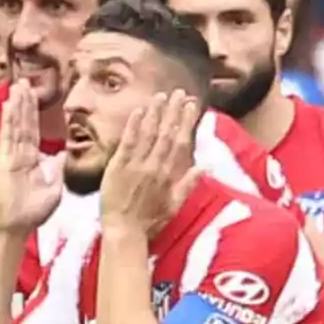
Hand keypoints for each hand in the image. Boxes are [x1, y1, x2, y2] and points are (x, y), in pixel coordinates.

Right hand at [0, 79, 61, 233]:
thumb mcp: (55, 185)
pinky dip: (8, 119)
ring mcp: (11, 155)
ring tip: (18, 85)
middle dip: (24, 102)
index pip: (33, 129)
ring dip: (17, 105)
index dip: (34, 112)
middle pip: (23, 122)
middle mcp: (21, 153)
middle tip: (24, 81)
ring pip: (15, 125)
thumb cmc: (36, 209)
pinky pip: (7, 136)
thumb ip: (58, 167)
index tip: (34, 94)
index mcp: (33, 158)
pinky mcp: (5, 160)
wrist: (21, 225)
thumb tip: (64, 153)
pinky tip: (8, 104)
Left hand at [100, 90, 201, 233]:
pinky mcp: (118, 166)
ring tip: (162, 95)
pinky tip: (139, 110)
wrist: (124, 232)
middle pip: (167, 133)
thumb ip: (189, 184)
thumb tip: (205, 165)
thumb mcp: (174, 205)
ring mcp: (136, 165)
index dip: (187, 122)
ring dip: (156, 112)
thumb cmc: (149, 222)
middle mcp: (155, 166)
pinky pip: (128, 141)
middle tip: (180, 92)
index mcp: (169, 175)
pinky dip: (134, 125)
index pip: (182, 142)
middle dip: (174, 111)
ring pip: (149, 133)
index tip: (193, 105)